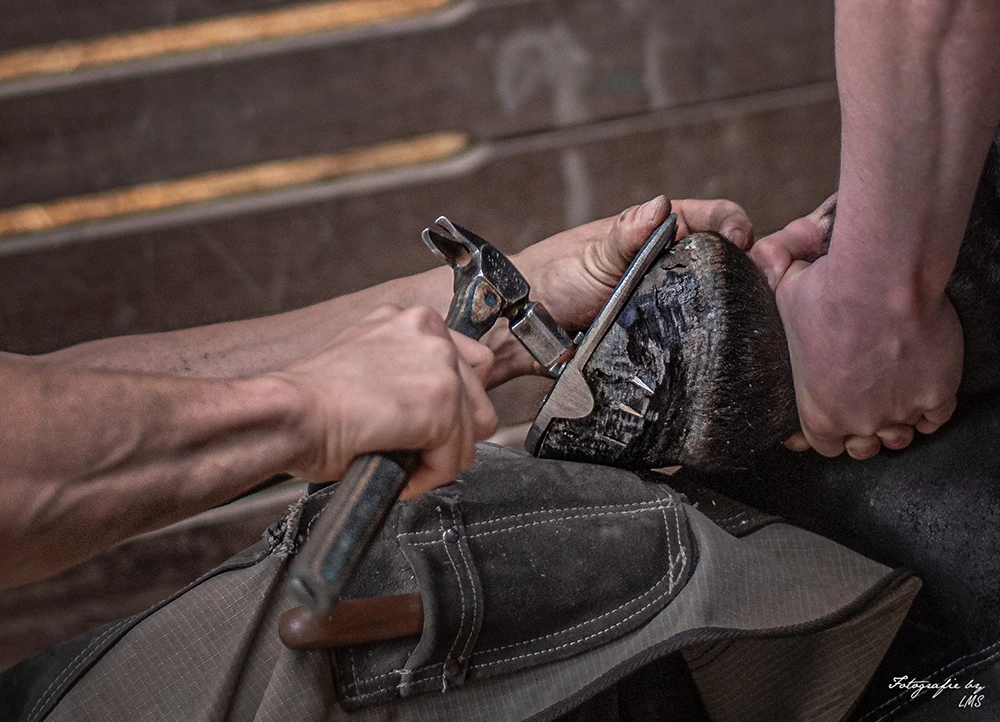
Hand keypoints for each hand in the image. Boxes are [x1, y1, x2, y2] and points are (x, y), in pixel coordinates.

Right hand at [275, 306, 496, 496]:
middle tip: (416, 453)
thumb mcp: (365, 361)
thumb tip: (425, 404)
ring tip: (402, 466)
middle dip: (451, 434)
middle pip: (479, 397)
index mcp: (414, 320)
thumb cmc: (310, 400)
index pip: (469, 364)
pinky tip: (398, 475)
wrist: (287, 414)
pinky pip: (453, 459)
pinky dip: (429, 478)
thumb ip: (404, 370)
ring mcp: (441, 368)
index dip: (452, 404)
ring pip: (471, 432)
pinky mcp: (440, 406)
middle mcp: (433, 334)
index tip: (428, 426)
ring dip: (440, 459)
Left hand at [499, 196, 752, 376]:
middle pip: (719, 262)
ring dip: (724, 308)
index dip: (733, 224)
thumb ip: (626, 235)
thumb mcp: (593, 254)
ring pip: (708, 302)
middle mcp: (664, 265)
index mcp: (654, 234)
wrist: (521, 328)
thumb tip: (660, 207)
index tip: (742, 241)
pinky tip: (713, 346)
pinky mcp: (654, 337)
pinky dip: (699, 340)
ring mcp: (661, 301)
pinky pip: (685, 338)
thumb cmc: (552, 278)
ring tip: (742, 317)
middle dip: (740, 270)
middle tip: (756, 285)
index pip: (710, 217)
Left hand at [751, 196, 962, 458]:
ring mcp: (901, 411)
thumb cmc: (825, 294)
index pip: (822, 445)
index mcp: (818, 412)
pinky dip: (933, 408)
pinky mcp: (937, 394)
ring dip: (899, 422)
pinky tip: (926, 392)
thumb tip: (765, 271)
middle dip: (865, 431)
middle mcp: (859, 421)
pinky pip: (937, 418)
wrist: (881, 284)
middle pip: (865, 447)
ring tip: (897, 401)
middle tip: (868, 407)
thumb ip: (781, 311)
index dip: (830, 432)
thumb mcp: (786, 301)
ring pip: (902, 436)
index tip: (835, 416)